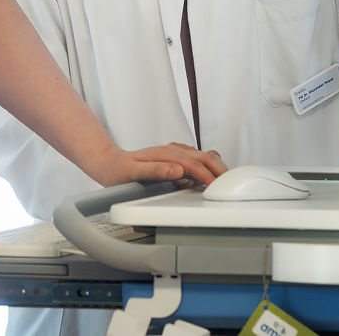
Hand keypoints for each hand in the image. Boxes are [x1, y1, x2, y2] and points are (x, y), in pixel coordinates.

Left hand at [89, 143, 226, 187]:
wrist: (109, 163)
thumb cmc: (119, 170)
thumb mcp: (133, 173)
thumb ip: (156, 171)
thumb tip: (178, 171)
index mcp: (165, 154)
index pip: (193, 163)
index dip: (207, 176)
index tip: (215, 187)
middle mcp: (172, 151)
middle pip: (204, 156)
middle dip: (218, 169)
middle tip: (228, 184)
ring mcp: (173, 153)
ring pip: (202, 155)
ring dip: (215, 166)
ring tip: (224, 181)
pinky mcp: (173, 157)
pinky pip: (196, 159)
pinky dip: (207, 166)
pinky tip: (208, 177)